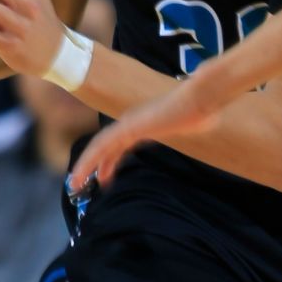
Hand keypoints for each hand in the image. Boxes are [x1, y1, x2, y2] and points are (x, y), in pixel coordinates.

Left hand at [67, 64, 223, 192]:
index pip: (118, 144)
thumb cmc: (202, 110)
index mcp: (143, 123)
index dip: (108, 161)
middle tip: (79, 183)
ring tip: (74, 184)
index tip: (103, 177)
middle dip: (91, 165)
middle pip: (105, 146)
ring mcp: (129, 123)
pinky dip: (89, 160)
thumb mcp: (195, 126)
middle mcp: (132, 122)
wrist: (202, 97)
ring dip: (84, 166)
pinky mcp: (129, 127)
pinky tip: (82, 173)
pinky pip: (103, 146)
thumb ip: (192, 127)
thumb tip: (207, 125)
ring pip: (99, 147)